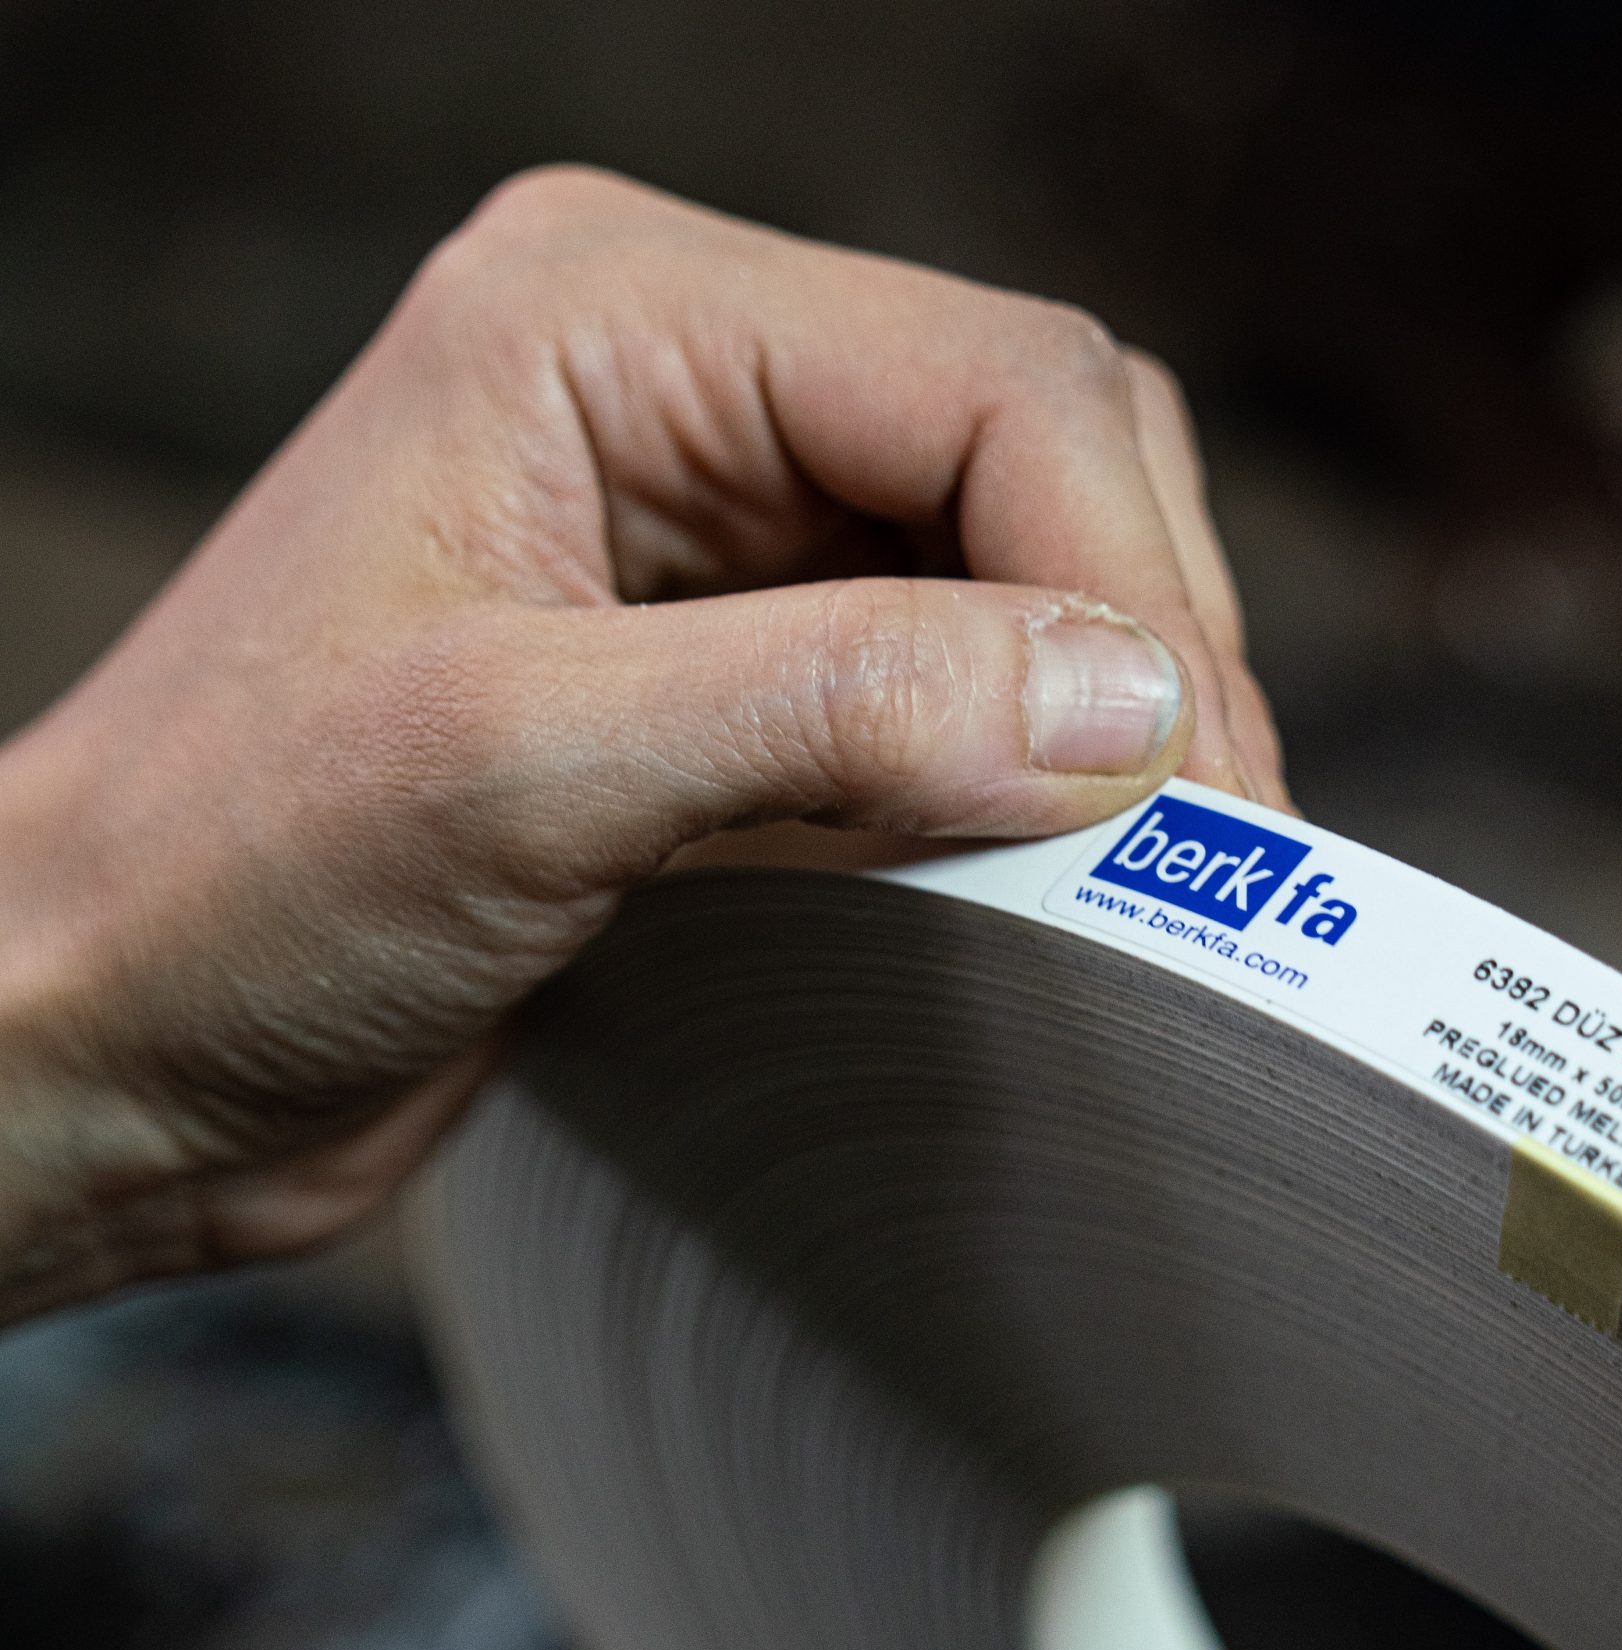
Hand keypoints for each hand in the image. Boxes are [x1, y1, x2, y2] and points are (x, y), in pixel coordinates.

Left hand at [0, 166, 1282, 1319]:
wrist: (106, 1043)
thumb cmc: (225, 883)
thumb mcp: (526, 775)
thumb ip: (838, 707)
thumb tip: (1121, 702)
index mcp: (610, 320)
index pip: (991, 384)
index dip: (1120, 584)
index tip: (1185, 790)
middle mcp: (678, 394)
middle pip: (1038, 448)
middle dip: (1140, 635)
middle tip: (1199, 837)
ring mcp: (709, 537)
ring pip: (1021, 566)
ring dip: (1100, 709)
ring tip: (1139, 866)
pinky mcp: (729, 678)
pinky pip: (951, 686)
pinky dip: (1025, 779)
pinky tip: (1039, 870)